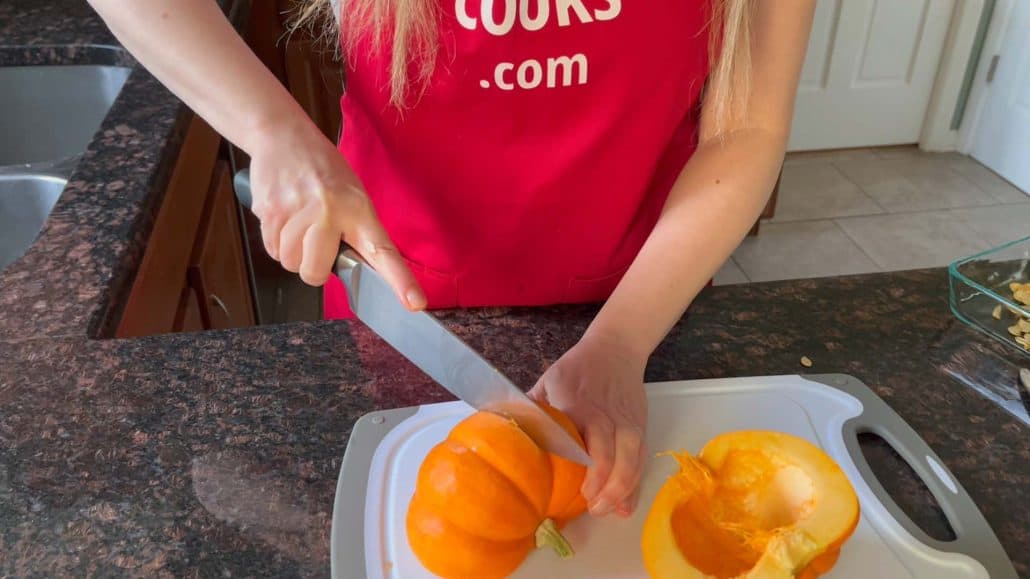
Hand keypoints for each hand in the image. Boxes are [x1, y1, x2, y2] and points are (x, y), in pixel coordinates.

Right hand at [247, 120, 425, 309]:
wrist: (282, 135)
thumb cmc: (322, 170)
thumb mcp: (353, 194)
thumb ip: (356, 231)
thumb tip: (361, 270)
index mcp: (358, 209)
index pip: (383, 251)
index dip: (400, 281)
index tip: (415, 303)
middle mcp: (329, 212)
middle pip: (314, 273)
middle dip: (312, 267)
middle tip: (315, 243)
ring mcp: (296, 212)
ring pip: (290, 263)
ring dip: (292, 252)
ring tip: (298, 222)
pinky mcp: (269, 211)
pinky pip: (271, 249)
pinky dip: (276, 241)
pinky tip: (283, 217)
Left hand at [529, 332, 648, 517]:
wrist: (616, 348)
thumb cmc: (577, 368)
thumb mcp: (548, 381)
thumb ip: (531, 408)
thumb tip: (504, 436)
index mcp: (576, 404)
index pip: (577, 440)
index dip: (576, 467)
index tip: (570, 490)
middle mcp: (604, 416)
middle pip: (608, 455)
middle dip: (601, 486)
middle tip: (588, 508)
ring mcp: (626, 423)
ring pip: (630, 461)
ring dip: (619, 490)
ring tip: (604, 510)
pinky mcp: (640, 428)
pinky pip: (640, 460)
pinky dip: (633, 485)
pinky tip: (624, 506)